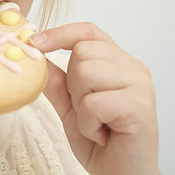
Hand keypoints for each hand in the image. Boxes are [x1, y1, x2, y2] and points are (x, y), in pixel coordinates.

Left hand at [31, 23, 159, 174]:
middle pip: (82, 51)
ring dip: (80, 106)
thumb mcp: (70, 106)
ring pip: (85, 73)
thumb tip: (35, 54)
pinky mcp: (139, 105)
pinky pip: (94, 102)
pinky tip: (102, 134)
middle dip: (73, 84)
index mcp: (118, 61)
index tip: (34, 42)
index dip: (59, 34)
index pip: (88, 31)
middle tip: (87, 110)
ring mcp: (140, 84)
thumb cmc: (101, 142)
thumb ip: (56, 80)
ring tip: (96, 123)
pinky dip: (89, 123)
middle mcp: (133, 67)